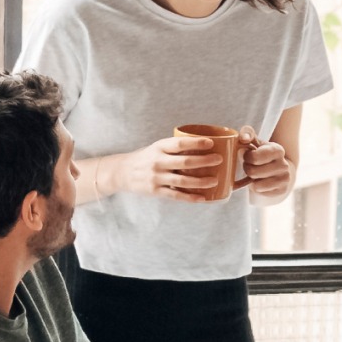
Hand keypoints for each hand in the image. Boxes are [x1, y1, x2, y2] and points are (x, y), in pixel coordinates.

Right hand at [112, 135, 227, 201]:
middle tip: (218, 160)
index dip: (196, 143)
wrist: (123, 172)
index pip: (180, 143)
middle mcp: (157, 162)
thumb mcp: (157, 147)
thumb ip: (174, 148)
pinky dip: (190, 198)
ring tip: (214, 180)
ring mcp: (156, 178)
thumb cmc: (146, 158)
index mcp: (159, 147)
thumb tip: (203, 146)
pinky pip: (176, 196)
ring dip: (201, 181)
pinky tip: (202, 198)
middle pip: (185, 162)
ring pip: (183, 181)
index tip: (211, 143)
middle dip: (204, 161)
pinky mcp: (156, 191)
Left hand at [236, 125, 292, 199]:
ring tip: (256, 174)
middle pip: (253, 172)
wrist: (279, 170)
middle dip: (247, 169)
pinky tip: (261, 182)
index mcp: (278, 150)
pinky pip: (261, 192)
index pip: (254, 157)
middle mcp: (284, 165)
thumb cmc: (262, 154)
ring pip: (256, 185)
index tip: (249, 155)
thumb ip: (247, 134)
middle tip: (250, 166)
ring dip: (252, 180)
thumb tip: (243, 138)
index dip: (247, 157)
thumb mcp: (256, 143)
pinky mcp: (282, 190)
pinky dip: (257, 188)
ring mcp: (285, 179)